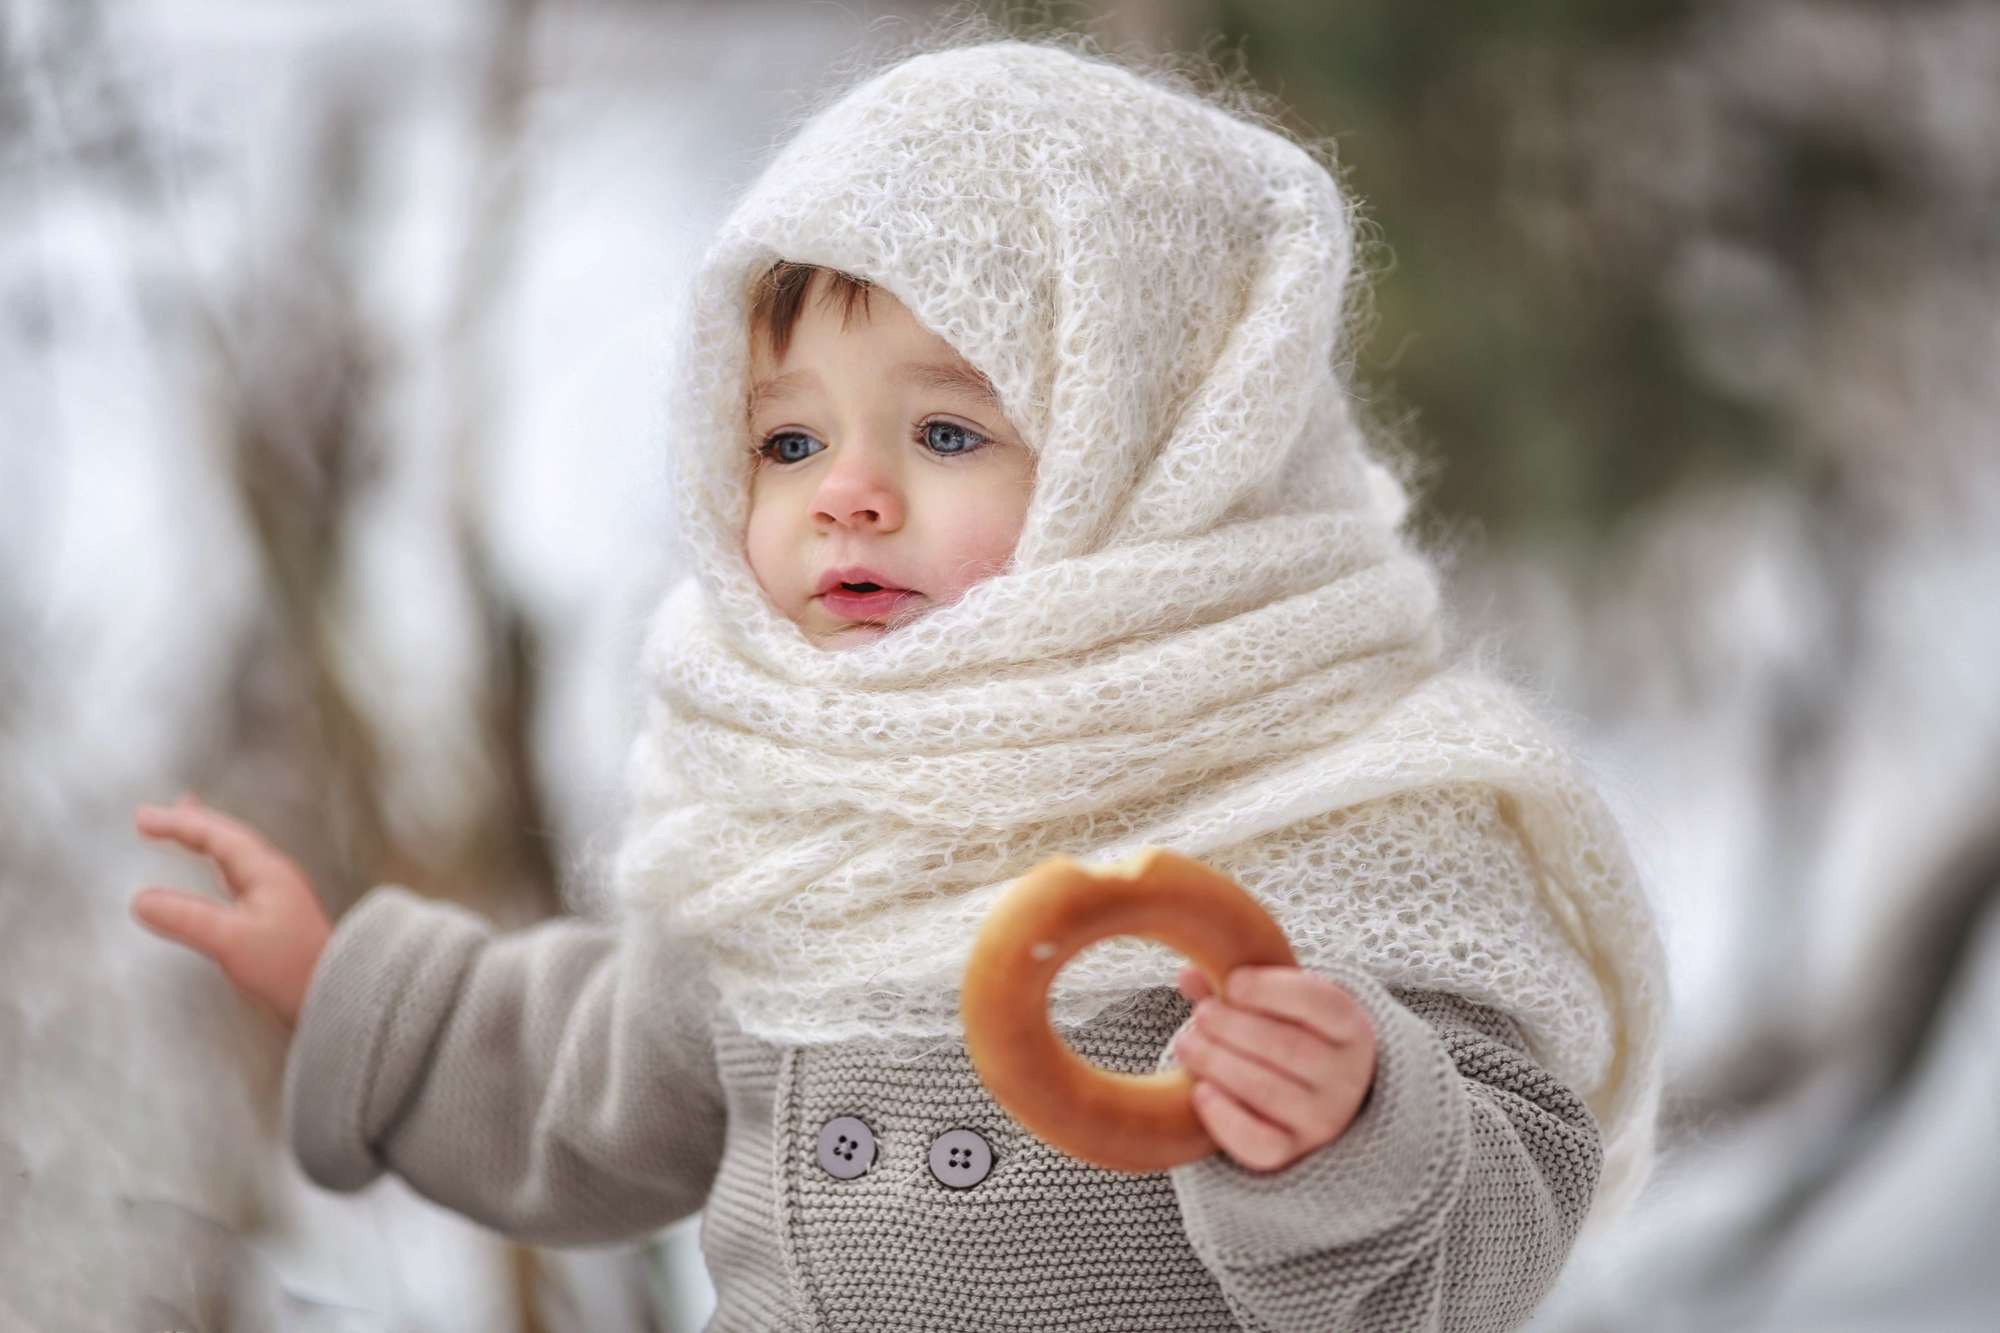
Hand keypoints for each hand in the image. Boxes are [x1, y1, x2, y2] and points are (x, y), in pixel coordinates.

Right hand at [130, 794, 331, 1030]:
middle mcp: (274, 876)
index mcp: (266, 872)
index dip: (178, 824)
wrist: (335, 995)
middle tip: (157, 815)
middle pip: (229, 839)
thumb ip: (186, 919)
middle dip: (192, 824)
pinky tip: (217, 874)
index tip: (142, 818)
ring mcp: (278, 895)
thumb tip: (141, 900)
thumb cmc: (288, 968)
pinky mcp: (277, 916)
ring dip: (208, 840)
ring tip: (185, 827)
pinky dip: (219, 866)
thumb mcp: (230, 941)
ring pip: (235, 856)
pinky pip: (240, 877)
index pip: (217, 836)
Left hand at [1171, 963, 1377, 1172]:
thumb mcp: (1277, 1005)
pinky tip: (1200, 1090)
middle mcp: (1347, 1078)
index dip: (1270, 989)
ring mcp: (1323, 1120)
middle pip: (1289, 1047)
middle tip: (1202, 1015)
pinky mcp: (1293, 1152)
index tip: (1232, 982)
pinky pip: (1258, 1141)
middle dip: (1234, 1026)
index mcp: (1351, 1029)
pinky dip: (1224, 1116)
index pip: (1319, 1003)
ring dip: (1218, 1063)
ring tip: (1187, 1044)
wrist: (1307, 1096)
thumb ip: (1238, 986)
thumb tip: (1189, 975)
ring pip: (1268, 1091)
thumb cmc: (1287, 1035)